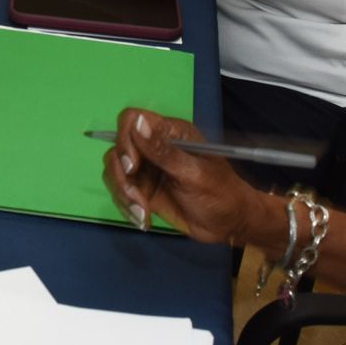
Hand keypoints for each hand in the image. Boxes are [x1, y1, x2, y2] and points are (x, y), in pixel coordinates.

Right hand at [103, 108, 261, 243]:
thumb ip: (164, 151)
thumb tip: (137, 123)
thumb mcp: (194, 174)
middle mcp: (154, 147)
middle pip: (118, 149)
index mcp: (170, 133)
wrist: (230, 224)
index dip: (125, 140)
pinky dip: (127, 208)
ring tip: (143, 215)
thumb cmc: (220, 194)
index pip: (132, 120)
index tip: (132, 167)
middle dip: (122, 176)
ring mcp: (147, 169)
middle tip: (138, 199)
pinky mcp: (144, 190)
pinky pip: (121, 193)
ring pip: (115, 172)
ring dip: (124, 195)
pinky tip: (143, 220)